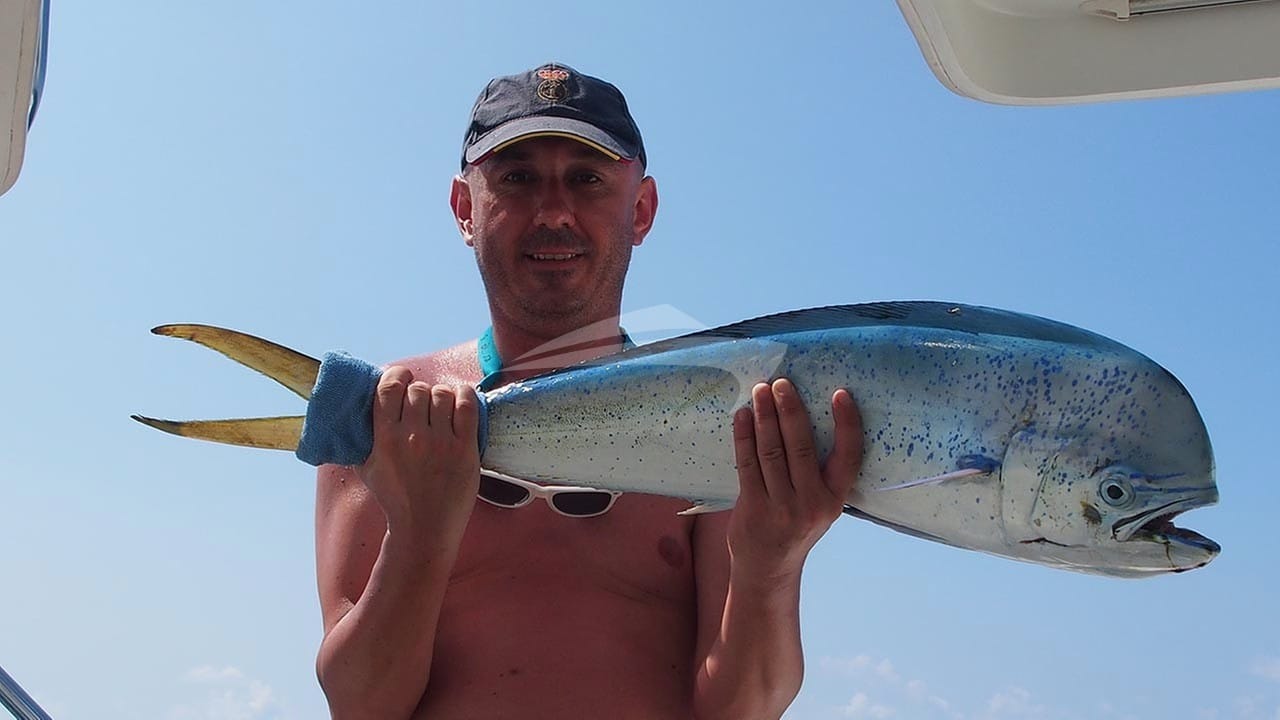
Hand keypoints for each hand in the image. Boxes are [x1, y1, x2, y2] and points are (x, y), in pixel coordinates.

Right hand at [357, 366, 481, 541]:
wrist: (424, 528)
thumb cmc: (395, 498)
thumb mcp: (366, 468)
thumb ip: (361, 439)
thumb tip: (353, 411)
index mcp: (385, 439)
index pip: (388, 388)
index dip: (396, 374)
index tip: (402, 375)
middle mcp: (412, 437)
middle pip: (418, 390)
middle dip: (420, 391)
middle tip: (423, 402)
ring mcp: (440, 443)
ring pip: (442, 394)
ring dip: (442, 395)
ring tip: (441, 405)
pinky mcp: (464, 450)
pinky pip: (467, 407)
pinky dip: (465, 395)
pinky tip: (462, 396)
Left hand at [727, 378, 862, 584]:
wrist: (768, 568)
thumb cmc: (796, 525)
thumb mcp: (820, 504)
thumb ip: (819, 471)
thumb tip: (804, 417)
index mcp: (835, 499)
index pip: (849, 456)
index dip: (847, 423)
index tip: (840, 393)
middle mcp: (811, 503)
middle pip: (801, 446)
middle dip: (790, 410)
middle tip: (782, 383)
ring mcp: (781, 506)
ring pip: (772, 451)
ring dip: (764, 417)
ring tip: (760, 391)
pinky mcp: (753, 506)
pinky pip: (748, 463)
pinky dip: (744, 436)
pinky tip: (742, 416)